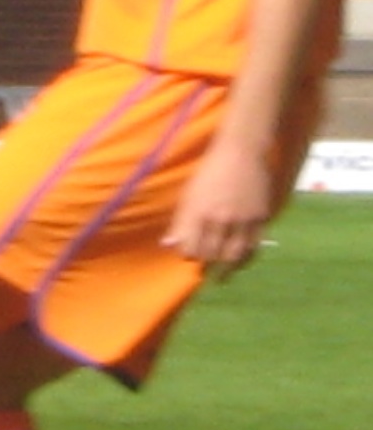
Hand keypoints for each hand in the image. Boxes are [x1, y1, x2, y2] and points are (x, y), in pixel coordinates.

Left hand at [162, 141, 272, 279]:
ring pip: (233, 256)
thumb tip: (168, 246)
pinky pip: (253, 248)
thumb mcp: (190, 195)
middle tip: (205, 270)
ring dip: (226, 270)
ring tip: (222, 276)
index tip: (189, 256)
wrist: (242, 153)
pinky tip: (239, 263)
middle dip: (206, 265)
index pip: (191, 249)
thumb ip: (181, 222)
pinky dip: (245, 260)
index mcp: (199, 212)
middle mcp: (220, 219)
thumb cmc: (210, 172)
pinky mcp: (261, 219)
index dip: (189, 255)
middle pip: (211, 255)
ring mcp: (243, 221)